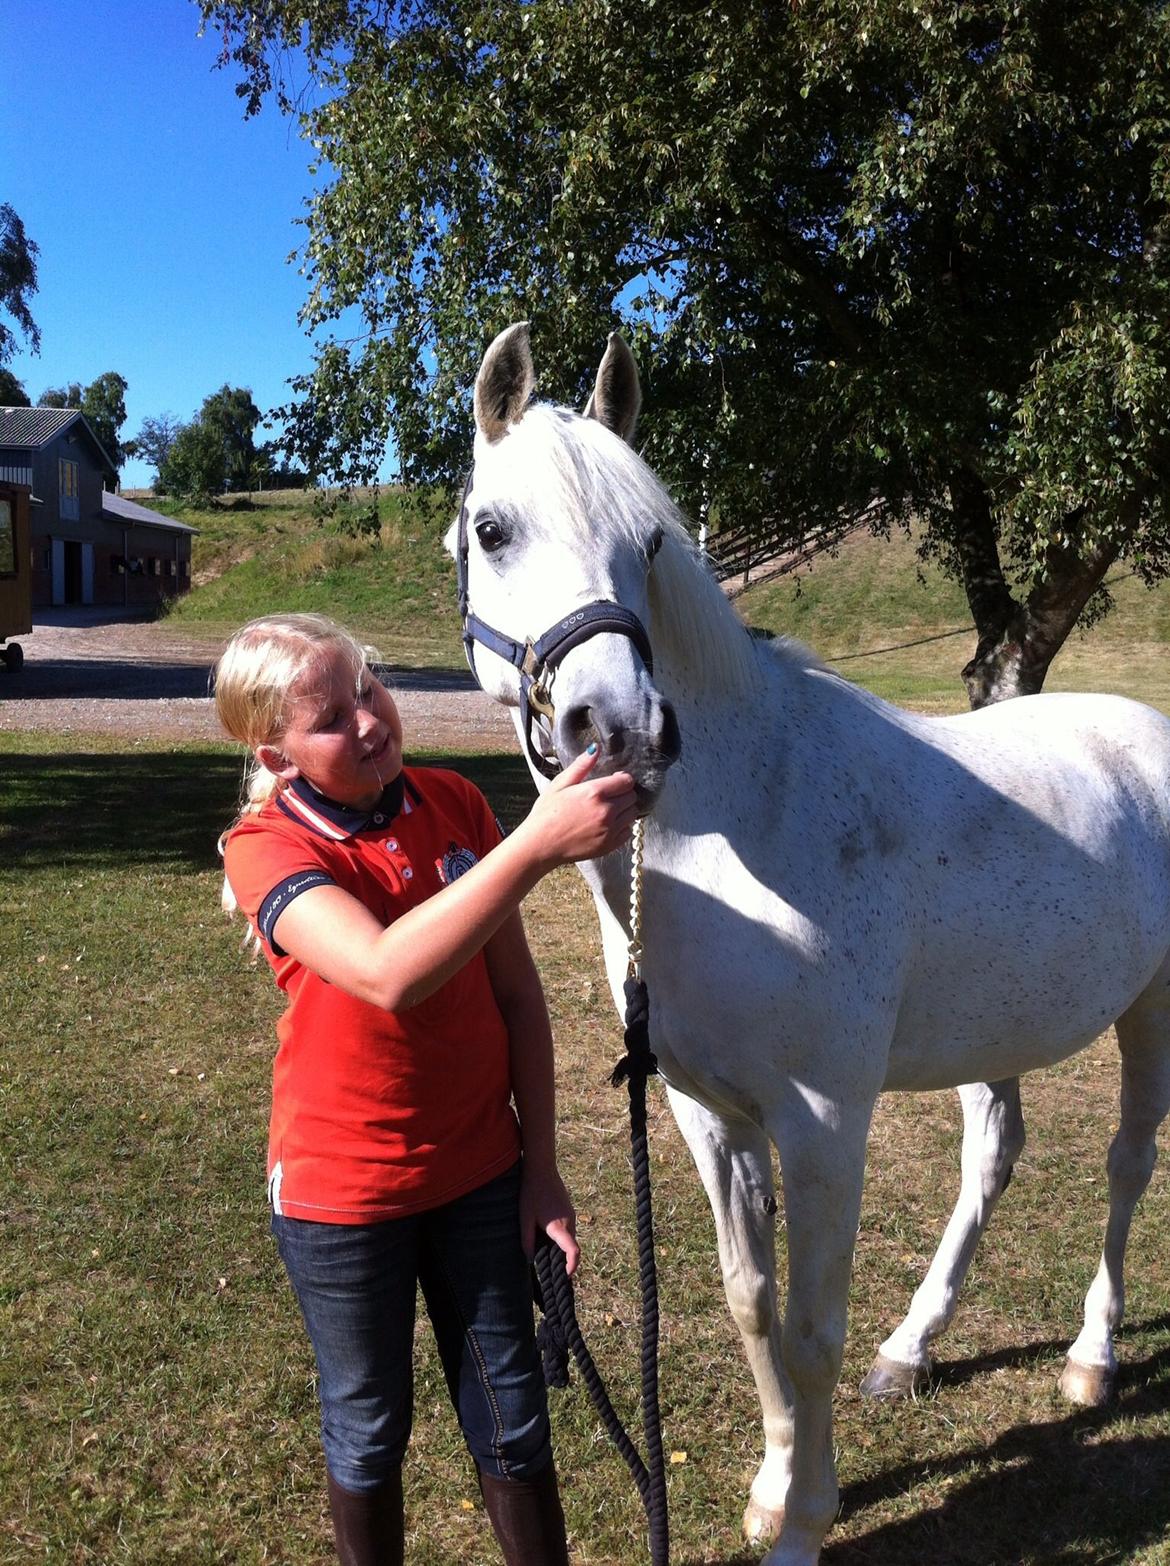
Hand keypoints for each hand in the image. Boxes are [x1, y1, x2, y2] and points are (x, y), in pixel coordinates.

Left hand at [520, 1162, 579, 1277]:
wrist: (541, 1168)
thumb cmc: (531, 1193)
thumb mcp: (525, 1218)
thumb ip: (527, 1241)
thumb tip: (530, 1259)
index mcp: (559, 1227)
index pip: (573, 1251)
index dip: (571, 1266)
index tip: (565, 1276)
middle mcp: (570, 1222)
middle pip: (571, 1247)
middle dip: (562, 1259)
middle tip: (548, 1267)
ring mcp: (571, 1215)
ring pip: (569, 1237)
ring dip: (560, 1246)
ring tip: (543, 1248)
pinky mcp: (569, 1210)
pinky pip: (567, 1229)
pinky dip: (560, 1236)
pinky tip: (545, 1231)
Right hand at [525, 747, 638, 865]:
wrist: (540, 845)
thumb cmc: (546, 813)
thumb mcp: (560, 784)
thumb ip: (581, 766)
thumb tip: (596, 748)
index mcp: (595, 792)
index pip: (627, 781)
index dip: (622, 779)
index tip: (613, 781)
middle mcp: (606, 811)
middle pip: (632, 797)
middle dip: (624, 793)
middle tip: (609, 796)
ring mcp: (610, 830)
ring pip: (633, 814)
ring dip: (625, 810)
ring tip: (608, 810)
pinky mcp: (610, 846)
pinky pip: (628, 832)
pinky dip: (622, 826)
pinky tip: (607, 825)